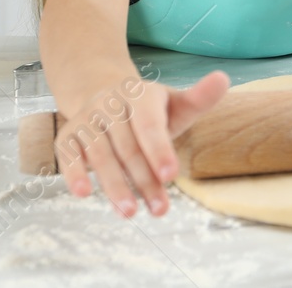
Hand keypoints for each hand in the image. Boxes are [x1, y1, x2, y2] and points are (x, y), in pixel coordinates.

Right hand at [55, 69, 229, 216]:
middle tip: (160, 210)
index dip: (159, 150)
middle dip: (143, 180)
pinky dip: (74, 173)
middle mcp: (110, 104)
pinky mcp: (68, 135)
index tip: (171, 175)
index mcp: (140, 95)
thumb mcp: (175, 104)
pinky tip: (83, 193)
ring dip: (114, 185)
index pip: (149, 124)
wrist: (105, 95)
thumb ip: (200, 98)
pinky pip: (68, 154)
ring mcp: (87, 118)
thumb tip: (223, 78)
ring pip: (100, 154)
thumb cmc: (149, 110)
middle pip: (128, 147)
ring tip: (130, 212)